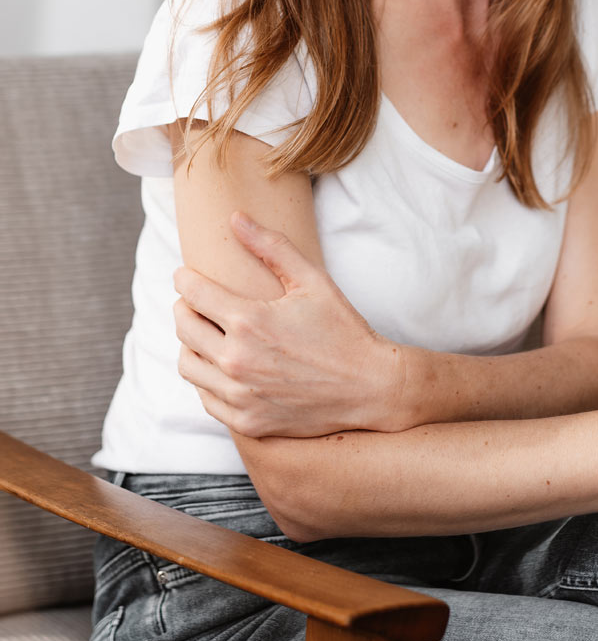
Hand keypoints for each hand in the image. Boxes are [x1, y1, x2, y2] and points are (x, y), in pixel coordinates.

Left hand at [172, 212, 406, 438]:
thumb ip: (271, 246)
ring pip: (187, 364)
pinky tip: (221, 366)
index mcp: (249, 321)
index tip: (186, 275)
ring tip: (204, 333)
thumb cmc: (342, 329)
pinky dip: (206, 378)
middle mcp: (237, 360)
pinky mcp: (246, 422)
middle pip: (184, 327)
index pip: (193, 292)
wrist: (369, 387)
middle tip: (194, 301)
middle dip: (184, 307)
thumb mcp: (312, 280)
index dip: (185, 278)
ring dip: (190, 343)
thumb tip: (235, 218)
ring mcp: (239, 395)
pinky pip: (205, 397)